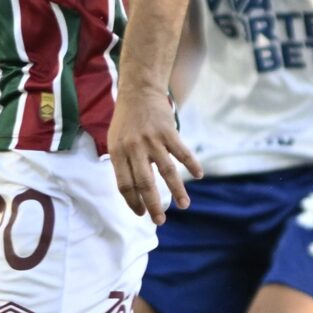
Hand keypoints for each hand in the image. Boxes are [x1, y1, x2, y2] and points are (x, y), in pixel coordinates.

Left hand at [106, 83, 197, 221]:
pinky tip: (198, 175)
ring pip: (166, 171)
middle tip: (159, 221)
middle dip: (152, 205)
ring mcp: (152, 141)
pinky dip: (192, 164)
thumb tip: (131, 191)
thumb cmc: (126, 121)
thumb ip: (122, 163)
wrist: (138, 92)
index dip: (132, 202)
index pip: (124, 185)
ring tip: (184, 206)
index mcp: (117, 153)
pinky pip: (182, 152)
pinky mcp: (168, 133)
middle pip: (144, 183)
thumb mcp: (114, 141)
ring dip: (177, 190)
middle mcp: (134, 149)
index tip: (141, 213)